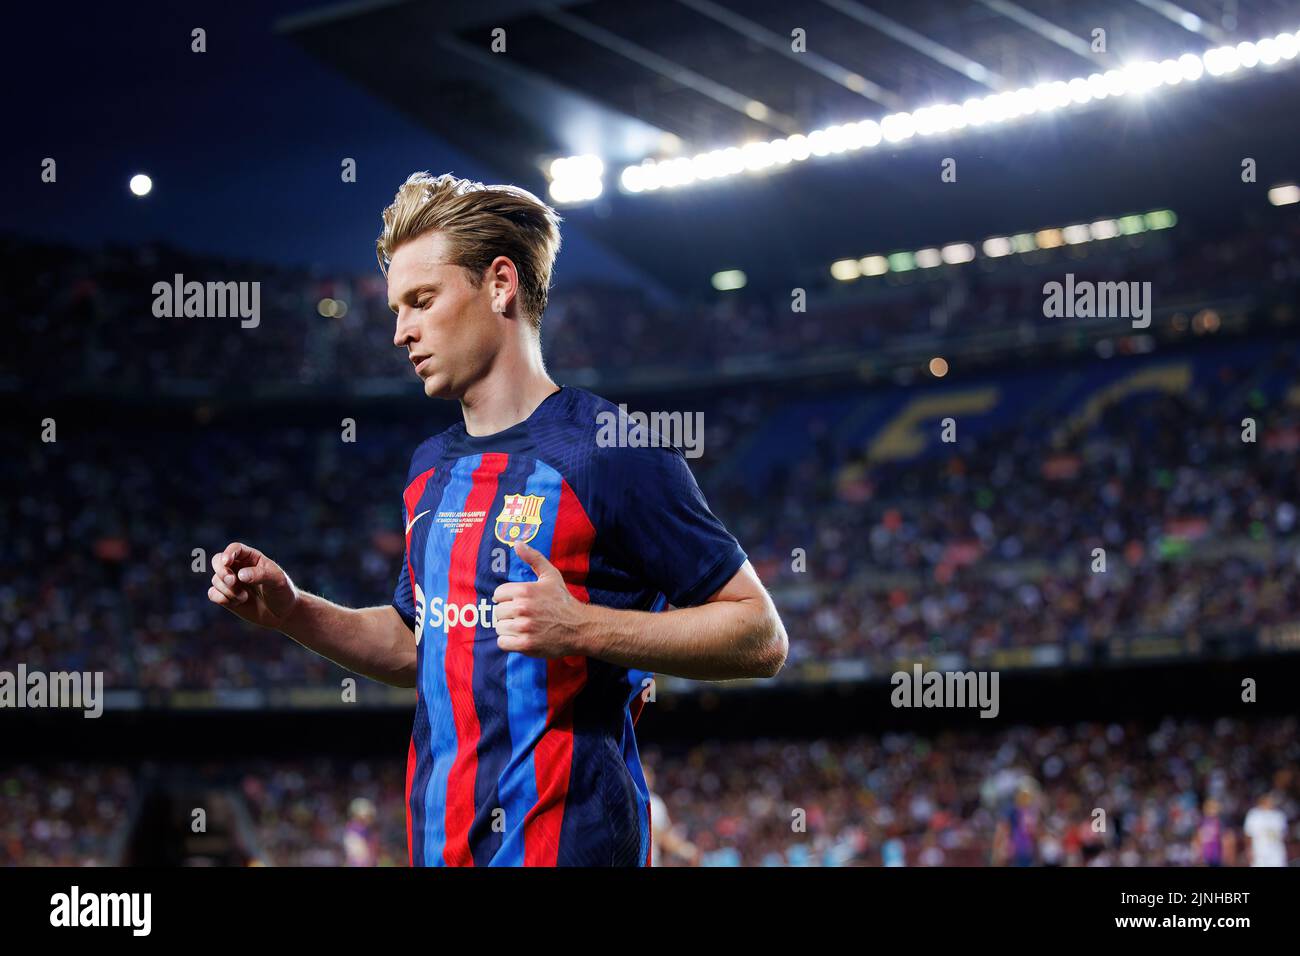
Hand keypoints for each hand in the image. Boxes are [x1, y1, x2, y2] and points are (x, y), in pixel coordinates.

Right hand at [208, 541, 299, 629]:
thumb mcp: (277, 581)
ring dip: (228, 590)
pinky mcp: (226, 596)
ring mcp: (231, 582)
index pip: (235, 549)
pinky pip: (212, 594)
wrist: (282, 613)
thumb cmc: (282, 592)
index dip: (228, 553)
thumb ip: (260, 575)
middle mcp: (239, 567)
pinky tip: (236, 602)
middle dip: (222, 571)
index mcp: (252, 558)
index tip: (227, 562)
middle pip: (218, 560)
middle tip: (232, 581)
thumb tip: (240, 575)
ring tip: (245, 597)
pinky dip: (222, 598)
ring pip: (216, 579)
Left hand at [491, 542, 590, 657]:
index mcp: (525, 590)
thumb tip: (517, 543)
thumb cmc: (563, 601)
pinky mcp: (526, 644)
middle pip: (497, 612)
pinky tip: (522, 638)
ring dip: (509, 629)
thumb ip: (533, 558)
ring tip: (523, 627)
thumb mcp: (551, 575)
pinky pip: (503, 642)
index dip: (507, 599)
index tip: (518, 602)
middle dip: (508, 615)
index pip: (498, 594)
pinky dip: (509, 642)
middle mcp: (522, 608)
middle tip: (523, 616)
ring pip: (499, 628)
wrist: (580, 627)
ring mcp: (524, 627)